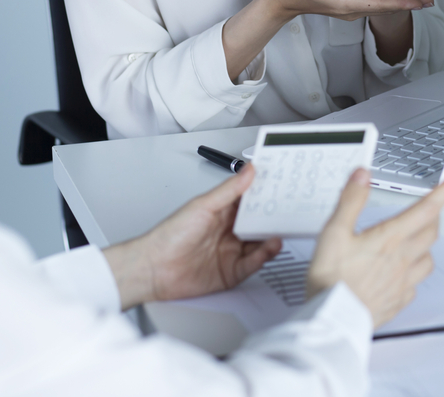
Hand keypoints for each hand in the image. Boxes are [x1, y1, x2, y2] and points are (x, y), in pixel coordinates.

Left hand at [103, 166, 280, 309]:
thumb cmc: (169, 235)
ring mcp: (231, 251)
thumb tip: (249, 171)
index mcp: (222, 211)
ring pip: (260, 243)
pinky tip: (269, 247)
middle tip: (290, 209)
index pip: (250, 199)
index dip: (266, 192)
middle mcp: (229, 231)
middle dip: (274, 216)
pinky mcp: (232, 272)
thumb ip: (229, 191)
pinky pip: (254, 263)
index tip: (283, 184)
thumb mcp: (203, 206)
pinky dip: (264, 255)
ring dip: (272, 236)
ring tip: (280, 230)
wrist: (153, 269)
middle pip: (259, 222)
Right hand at [264, 0, 433, 21]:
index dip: (401, 1)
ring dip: (402, 1)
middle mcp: (352, 7)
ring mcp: (351, 6)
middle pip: (386, 6)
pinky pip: (374, 0)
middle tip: (431, 2)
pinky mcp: (349, 0)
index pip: (380, 2)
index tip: (420, 2)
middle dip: (409, 4)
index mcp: (346, 2)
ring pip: (382, 4)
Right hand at [306, 168, 443, 327]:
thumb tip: (362, 175)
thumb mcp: (334, 232)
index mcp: (390, 238)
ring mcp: (403, 282)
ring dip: (425, 246)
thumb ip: (351, 201)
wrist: (333, 320)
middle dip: (434, 216)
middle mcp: (402, 259)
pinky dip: (413, 276)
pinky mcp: (397, 301)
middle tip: (430, 208)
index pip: (426, 208)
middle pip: (431, 232)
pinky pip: (415, 286)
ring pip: (427, 260)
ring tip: (415, 242)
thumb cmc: (332, 279)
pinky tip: (401, 276)